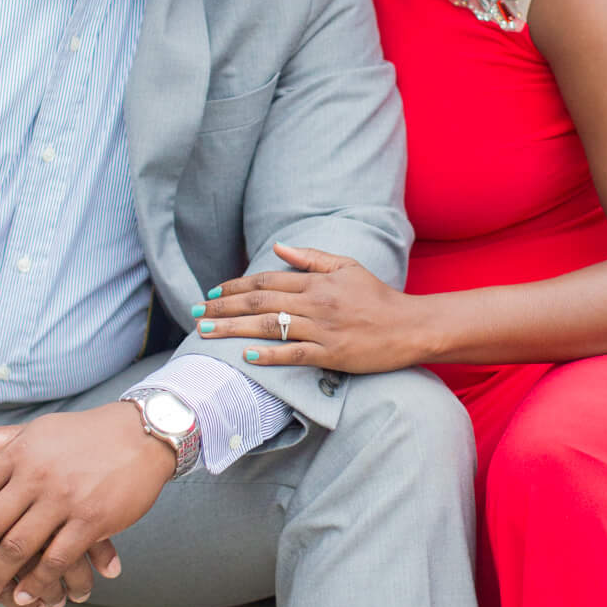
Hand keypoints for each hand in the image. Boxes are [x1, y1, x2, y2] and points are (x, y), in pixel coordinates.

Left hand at [0, 404, 170, 606]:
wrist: (143, 433)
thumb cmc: (83, 434)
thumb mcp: (33, 431)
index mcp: (19, 454)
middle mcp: (36, 477)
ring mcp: (64, 500)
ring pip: (19, 547)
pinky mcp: (92, 520)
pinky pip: (57, 558)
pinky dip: (37, 580)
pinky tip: (23, 596)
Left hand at [194, 243, 429, 373]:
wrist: (410, 326)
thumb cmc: (378, 297)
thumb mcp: (347, 267)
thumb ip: (312, 258)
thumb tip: (278, 249)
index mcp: (317, 282)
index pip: (267, 280)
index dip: (236, 286)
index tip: (212, 293)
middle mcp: (315, 303)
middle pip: (260, 302)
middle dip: (223, 308)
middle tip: (195, 314)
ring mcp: (322, 330)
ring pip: (270, 326)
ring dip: (234, 330)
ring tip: (206, 333)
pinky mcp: (331, 354)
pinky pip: (294, 353)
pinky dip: (269, 355)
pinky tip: (246, 357)